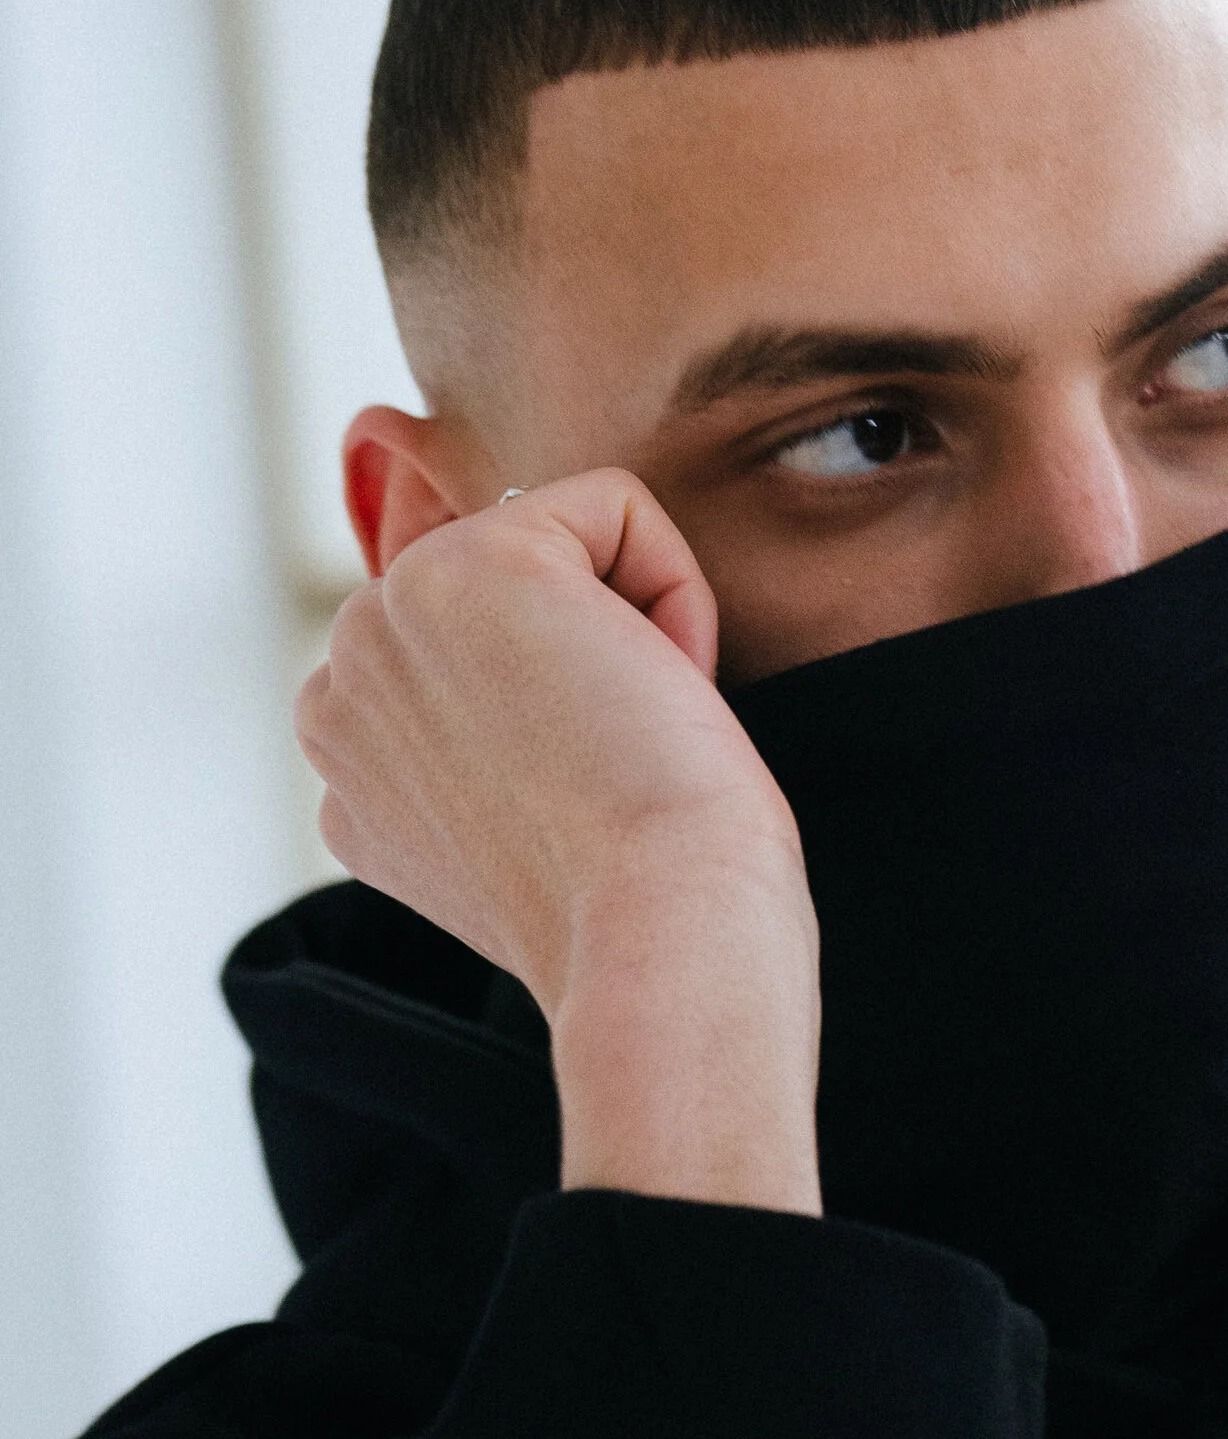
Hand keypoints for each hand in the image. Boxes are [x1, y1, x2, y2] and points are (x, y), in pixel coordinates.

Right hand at [297, 475, 822, 1207]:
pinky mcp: (470, 561)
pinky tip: (652, 688)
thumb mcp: (527, 823)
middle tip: (612, 774)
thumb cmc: (638, 905)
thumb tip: (517, 655)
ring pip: (562, 546)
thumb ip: (488, 738)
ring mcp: (385, 620)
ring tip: (626, 737)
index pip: (484, 663)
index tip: (583, 814)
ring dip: (633, 624)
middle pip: (520, 596)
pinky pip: (615, 506)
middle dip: (593, 661)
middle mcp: (340, 693)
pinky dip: (676, 586)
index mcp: (351, 768)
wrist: (662, 932)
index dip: (574, 720)